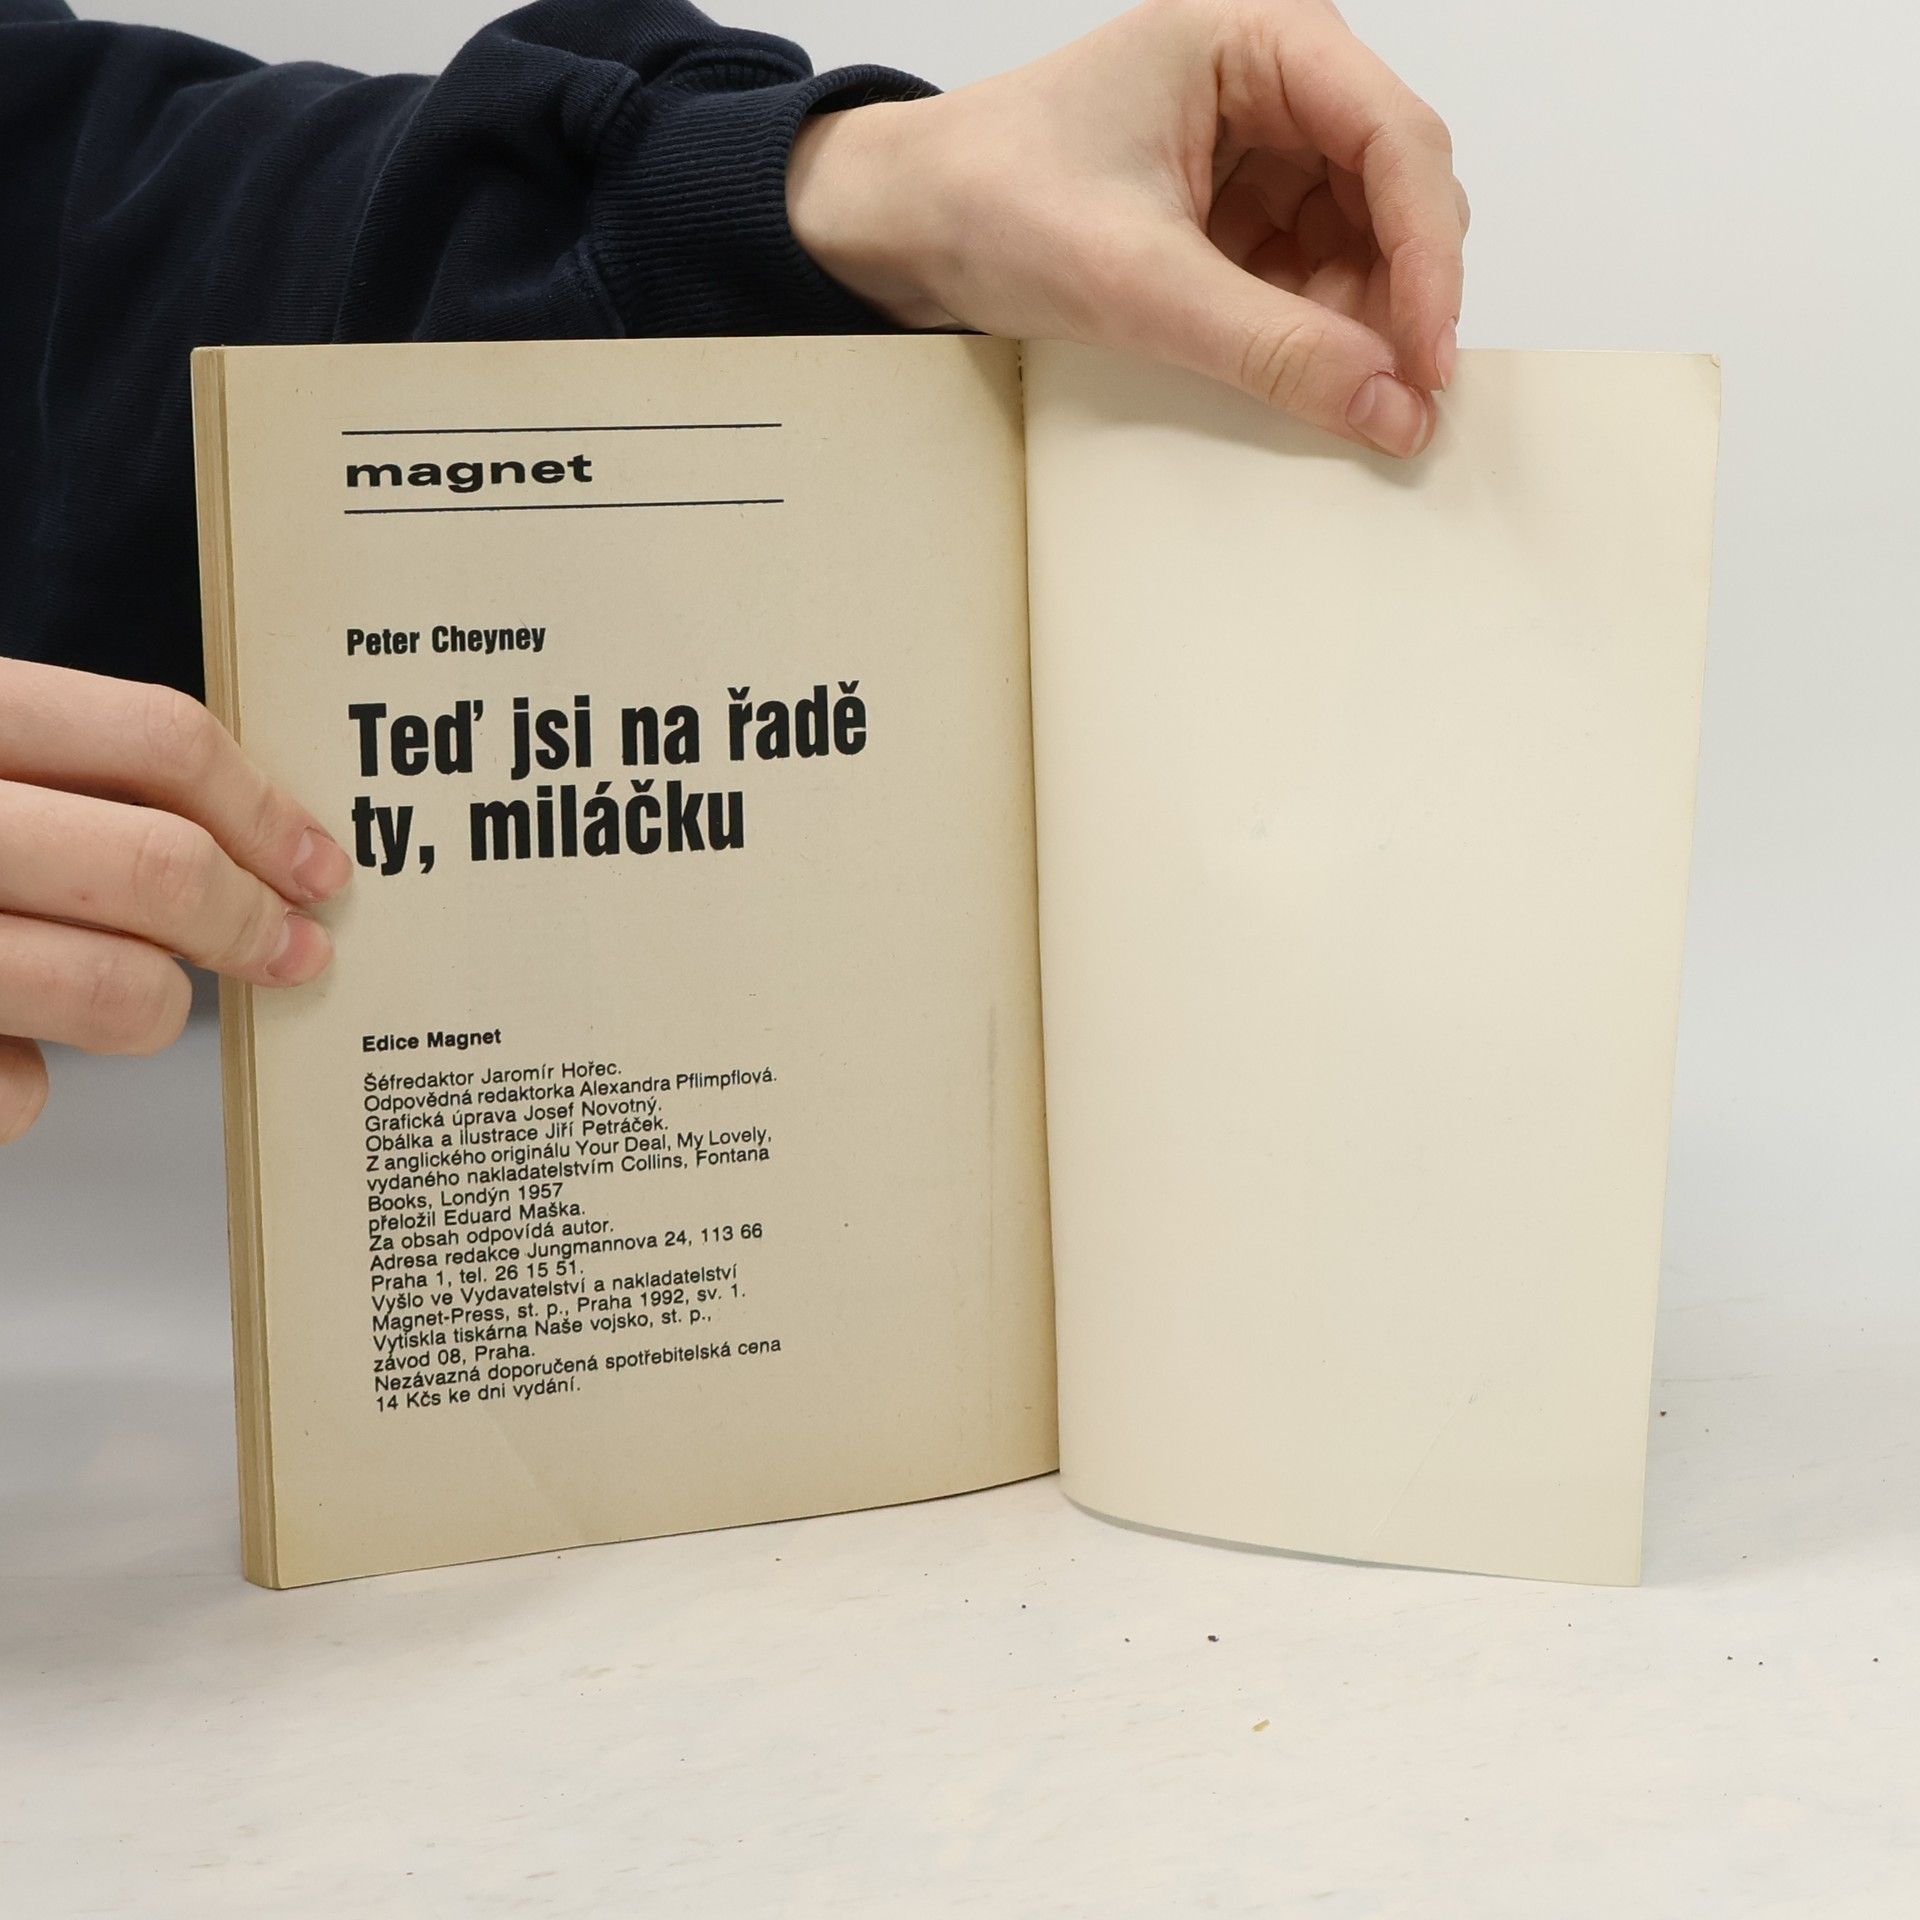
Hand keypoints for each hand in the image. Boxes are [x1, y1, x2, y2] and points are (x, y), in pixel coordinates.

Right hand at [0, 661, 348, 1143]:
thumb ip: (62, 774)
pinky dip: (30, 1081)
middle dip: (249, 923)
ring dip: (157, 1007)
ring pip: (118, 992)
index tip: (318, 864)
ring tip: (140, 994)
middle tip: (288, 950)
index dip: (265, 808)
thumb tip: (247, 845)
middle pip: (158, 868)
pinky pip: (21, 1090)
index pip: (154, 738)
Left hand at [789, 0, 1465, 455]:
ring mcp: (1263, 149)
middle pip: (1396, 192)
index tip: (1430, 360)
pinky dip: (1317, 334)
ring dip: (1361, 325)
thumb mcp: (1136, 282)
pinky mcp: (1241, 212)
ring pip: (1366, 243)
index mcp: (1255, 40)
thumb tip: (1390, 406)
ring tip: (1338, 399)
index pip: (1395, 139)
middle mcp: (1275, 82)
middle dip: (1400, 300)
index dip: (1430, 258)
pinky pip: (1317, 275)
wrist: (906, 224)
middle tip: (1395, 404)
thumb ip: (1270, 344)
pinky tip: (1301, 380)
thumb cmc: (989, 197)